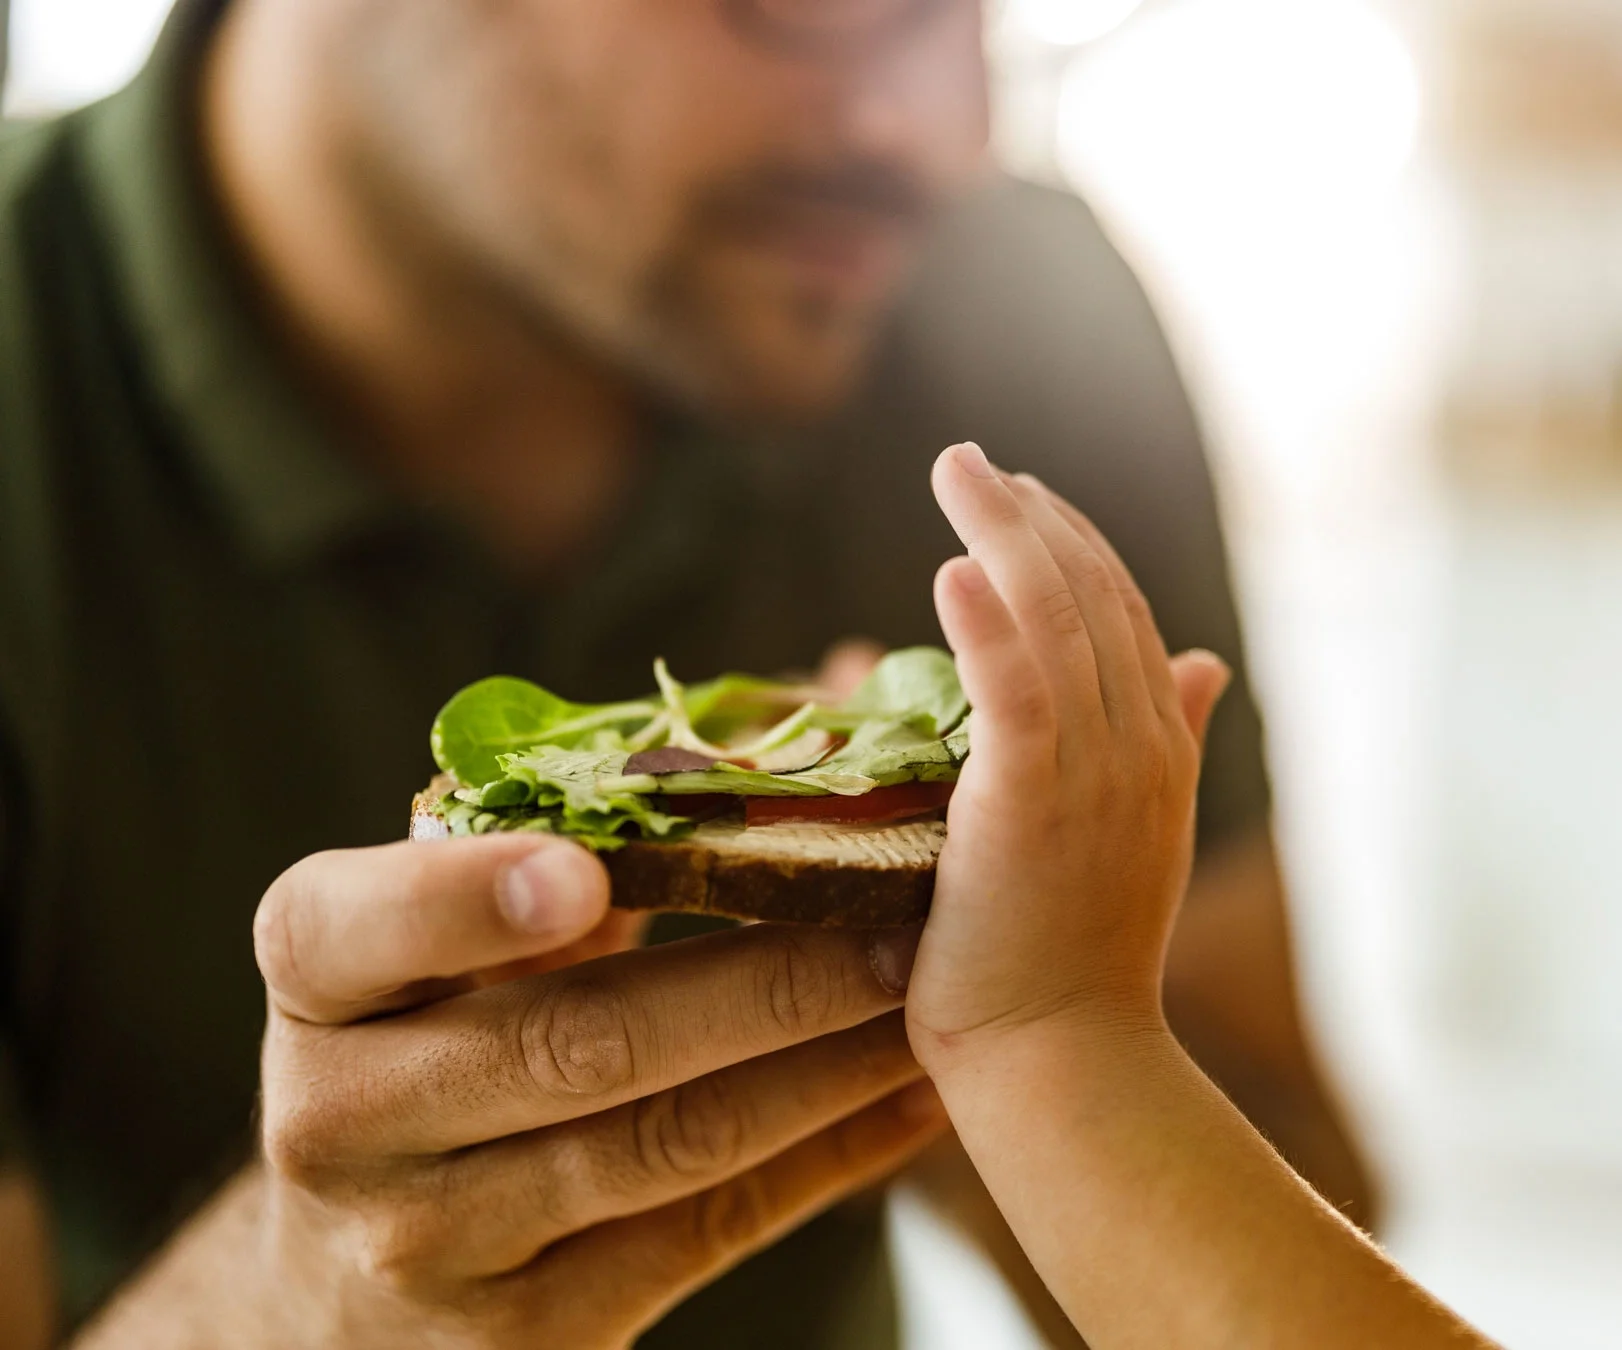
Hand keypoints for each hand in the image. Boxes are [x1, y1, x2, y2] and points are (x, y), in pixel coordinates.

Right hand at [103, 836, 944, 1348]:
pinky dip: (828, 1160)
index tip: (585, 873)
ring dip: (821, 1067)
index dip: (463, 899)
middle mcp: (344, 1118)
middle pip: (567, 1046)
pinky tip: (917, 1098)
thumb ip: (566, 828)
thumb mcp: (439, 940)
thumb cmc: (439, 1037)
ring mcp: (432, 1242)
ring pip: (660, 1148)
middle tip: (901, 913)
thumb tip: (813, 694)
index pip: (349, 928)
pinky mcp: (529, 1335)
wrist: (351, 1287)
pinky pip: (707, 1234)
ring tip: (936, 994)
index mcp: (316, 982)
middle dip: (757, 979)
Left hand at [903, 442, 1230, 1063]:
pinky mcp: (1032, 802)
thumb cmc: (1080, 962)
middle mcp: (1141, 747)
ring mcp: (1095, 773)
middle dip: (1032, 516)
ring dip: (1003, 534)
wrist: (1066, 1059)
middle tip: (968, 462)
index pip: (1124, 612)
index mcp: (1163, 750)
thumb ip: (1168, 738)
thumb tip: (1207, 661)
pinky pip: (1014, 687)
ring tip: (956, 473)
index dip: (1074, 542)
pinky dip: (986, 621)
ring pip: (1055, 621)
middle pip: (1093, 596)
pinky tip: (951, 570)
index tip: (1020, 495)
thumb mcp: (1137, 834)